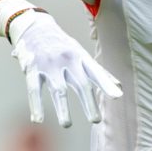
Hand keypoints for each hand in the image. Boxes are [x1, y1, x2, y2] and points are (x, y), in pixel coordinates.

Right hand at [6, 6, 122, 126]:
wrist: (34, 26)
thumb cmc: (62, 45)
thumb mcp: (81, 54)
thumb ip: (98, 72)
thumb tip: (119, 88)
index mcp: (80, 56)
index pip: (96, 72)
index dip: (106, 84)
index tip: (117, 96)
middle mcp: (67, 59)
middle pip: (80, 83)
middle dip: (88, 102)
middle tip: (95, 120)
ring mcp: (49, 64)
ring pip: (58, 90)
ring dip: (62, 108)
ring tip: (67, 124)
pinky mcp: (32, 68)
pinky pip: (34, 89)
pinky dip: (36, 105)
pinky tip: (38, 119)